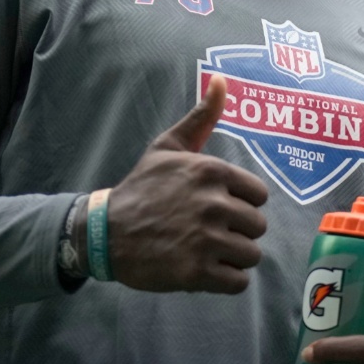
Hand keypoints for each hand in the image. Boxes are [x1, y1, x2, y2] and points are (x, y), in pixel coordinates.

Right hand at [105, 75, 269, 293]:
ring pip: (251, 255)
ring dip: (234, 257)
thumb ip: (201, 117)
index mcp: (212, 172)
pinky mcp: (196, 273)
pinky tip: (207, 270)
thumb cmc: (141, 188)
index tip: (219, 207)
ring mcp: (205, 240)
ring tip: (209, 251)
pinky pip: (238, 282)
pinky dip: (227, 280)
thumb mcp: (168, 147)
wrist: (104, 233)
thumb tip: (222, 81)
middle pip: (257, 227)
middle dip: (238, 232)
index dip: (242, 203)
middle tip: (210, 232)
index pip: (260, 195)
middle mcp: (213, 204)